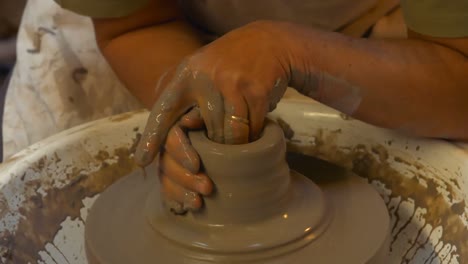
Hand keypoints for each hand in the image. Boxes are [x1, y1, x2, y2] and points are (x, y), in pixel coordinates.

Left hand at [135, 21, 291, 209]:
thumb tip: (181, 131)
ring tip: (241, 142)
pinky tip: (256, 129)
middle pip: (204, 132)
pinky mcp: (254, 90)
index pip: (163, 111)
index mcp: (185, 75)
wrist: (268, 41)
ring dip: (237, 143)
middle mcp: (203, 78)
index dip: (152, 137)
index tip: (142, 162)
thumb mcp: (202, 71)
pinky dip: (254, 133)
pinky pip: (251, 126)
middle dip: (214, 147)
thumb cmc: (231, 64)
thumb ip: (188, 97)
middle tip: (221, 151)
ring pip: (229, 134)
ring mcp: (230, 83)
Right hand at [158, 108, 212, 212]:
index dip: (180, 151)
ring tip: (199, 202)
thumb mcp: (212, 99)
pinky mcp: (176, 171)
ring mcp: (170, 156)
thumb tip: (194, 123)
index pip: (171, 136)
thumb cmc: (216, 98)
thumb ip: (207, 109)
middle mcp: (168, 139)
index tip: (195, 165)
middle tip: (207, 186)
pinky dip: (177, 199)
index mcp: (174, 119)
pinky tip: (187, 208)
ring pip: (166, 176)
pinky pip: (168, 188)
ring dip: (181, 190)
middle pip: (167, 160)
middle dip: (185, 177)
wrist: (217, 101)